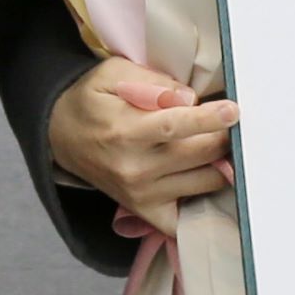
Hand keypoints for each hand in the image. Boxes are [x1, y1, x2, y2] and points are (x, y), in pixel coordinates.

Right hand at [46, 57, 237, 228]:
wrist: (60, 137)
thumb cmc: (92, 101)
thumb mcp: (112, 74)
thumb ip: (152, 82)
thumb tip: (189, 98)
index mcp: (125, 131)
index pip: (176, 127)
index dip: (209, 119)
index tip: (233, 111)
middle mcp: (134, 168)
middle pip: (199, 154)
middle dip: (223, 137)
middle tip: (230, 124)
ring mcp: (141, 194)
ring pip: (204, 183)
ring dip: (222, 164)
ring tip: (221, 147)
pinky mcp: (145, 210)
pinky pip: (185, 220)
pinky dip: (205, 206)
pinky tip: (210, 183)